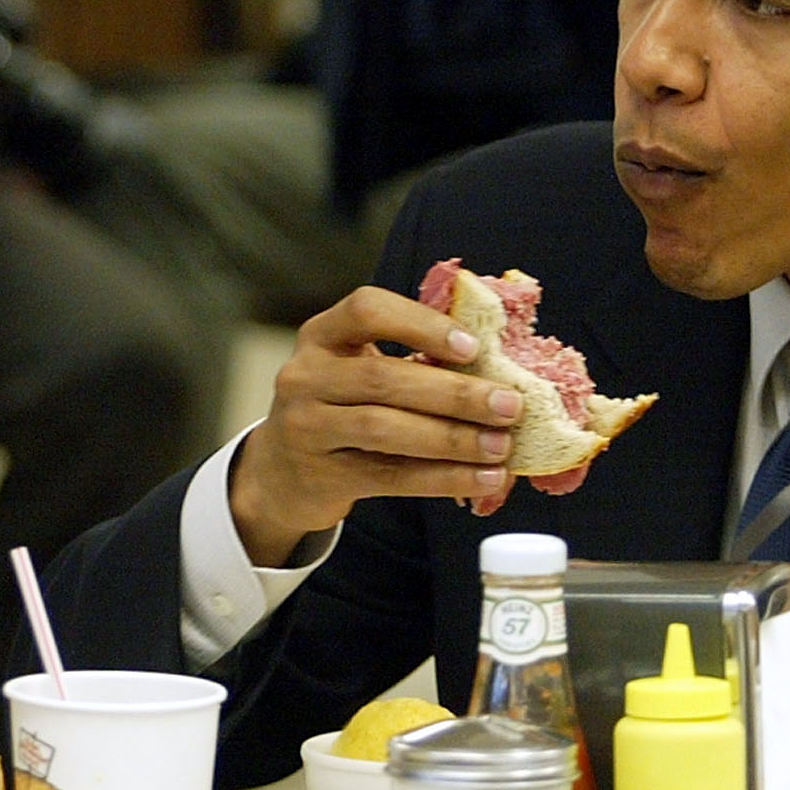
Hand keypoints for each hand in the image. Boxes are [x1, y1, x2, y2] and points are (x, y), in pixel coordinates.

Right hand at [225, 286, 524, 567]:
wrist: (282, 470)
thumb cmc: (342, 406)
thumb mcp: (355, 368)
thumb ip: (409, 358)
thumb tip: (499, 367)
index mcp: (322, 334)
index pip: (366, 310)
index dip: (421, 324)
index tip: (473, 346)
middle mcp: (305, 375)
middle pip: (382, 378)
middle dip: (454, 393)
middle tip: (508, 405)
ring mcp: (307, 427)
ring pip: (385, 429)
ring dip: (452, 438)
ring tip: (501, 446)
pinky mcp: (322, 475)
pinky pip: (391, 476)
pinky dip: (444, 478)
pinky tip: (484, 479)